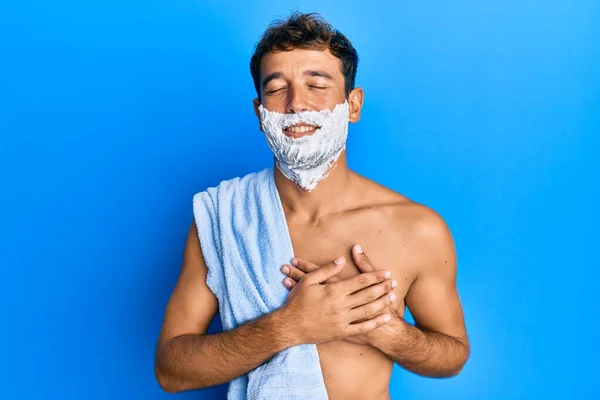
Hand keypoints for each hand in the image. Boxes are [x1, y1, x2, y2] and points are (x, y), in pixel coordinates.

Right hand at [280, 256, 396, 344]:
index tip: (386, 273)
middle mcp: (341, 305)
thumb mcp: (308, 281)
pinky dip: (375, 322)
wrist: (290, 327)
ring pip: (368, 310)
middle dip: (383, 288)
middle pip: (367, 295)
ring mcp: (342, 320)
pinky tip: (385, 317)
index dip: (375, 276)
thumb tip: (341, 259)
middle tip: (394, 282)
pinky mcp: (341, 332)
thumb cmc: (297, 302)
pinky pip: (362, 328)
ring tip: (393, 296)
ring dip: (382, 303)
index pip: (360, 281)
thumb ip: (326, 270)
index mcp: (334, 291)